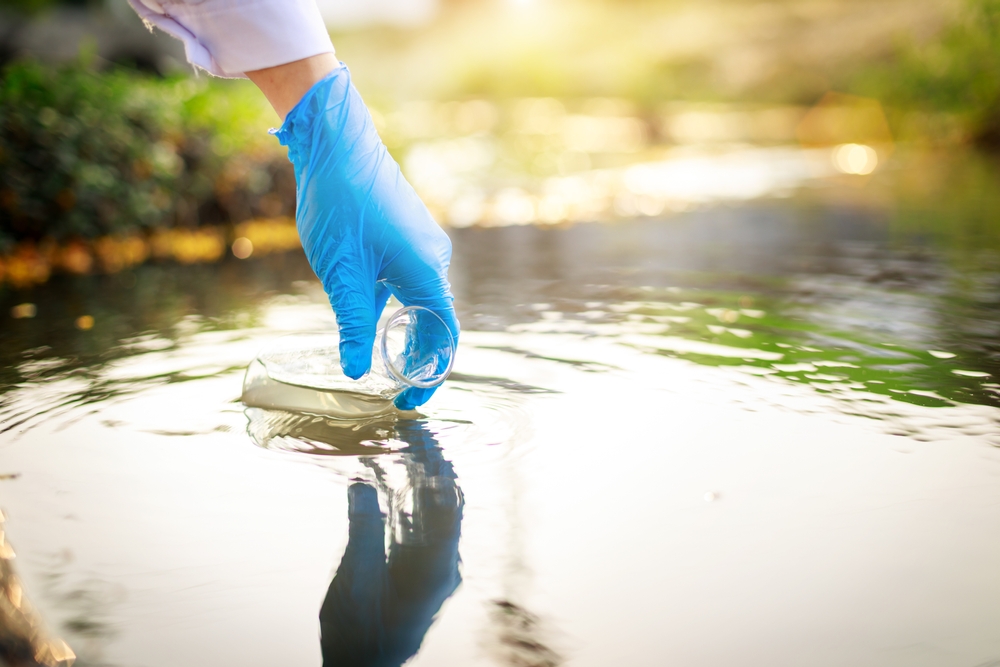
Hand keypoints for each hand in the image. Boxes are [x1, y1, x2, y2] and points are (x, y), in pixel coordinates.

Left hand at [273, 64, 458, 409]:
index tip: (408, 401)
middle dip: (419, 360)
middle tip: (393, 390)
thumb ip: (353, 326)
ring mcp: (423, 247)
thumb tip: (356, 372)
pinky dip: (397, 309)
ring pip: (423, 303)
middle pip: (437, 322)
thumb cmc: (340, 204)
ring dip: (407, 334)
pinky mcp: (408, 237)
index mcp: (426, 272)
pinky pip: (411, 284)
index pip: (443, 337)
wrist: (337, 144)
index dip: (431, 374)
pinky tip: (372, 319)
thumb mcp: (342, 274)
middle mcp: (434, 260)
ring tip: (383, 362)